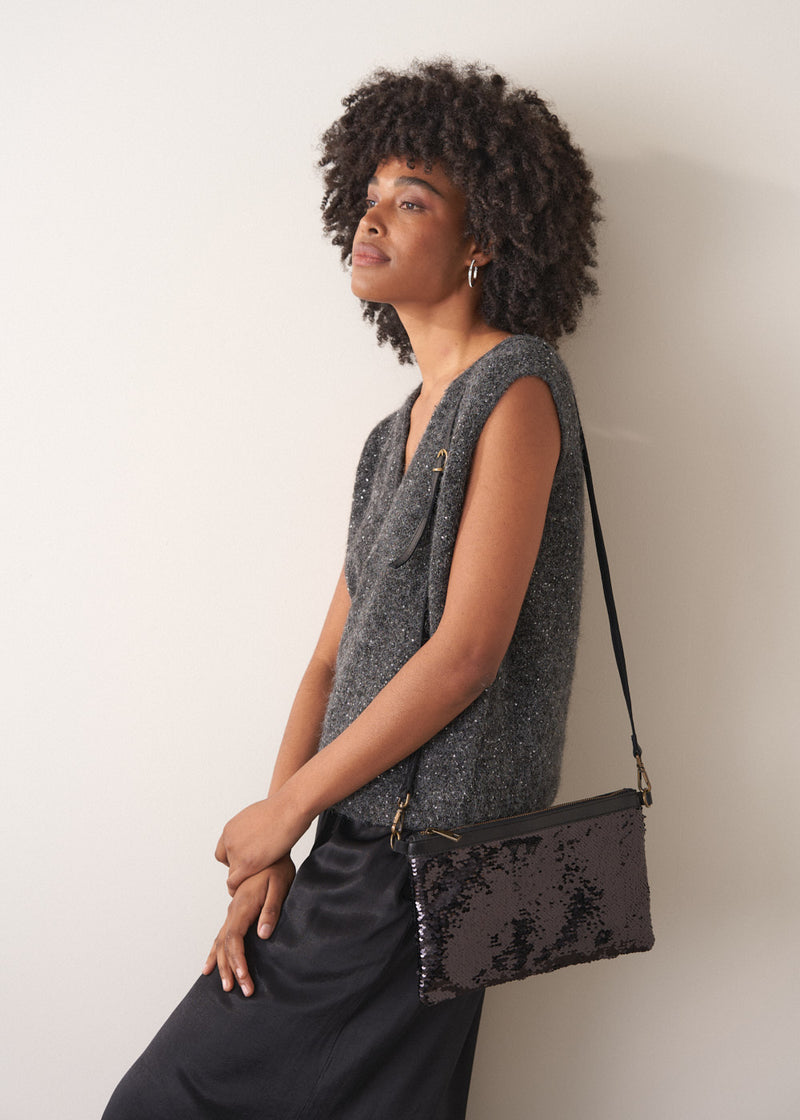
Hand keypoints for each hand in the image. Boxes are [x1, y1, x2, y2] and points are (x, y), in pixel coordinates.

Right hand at [201, 855, 295, 996]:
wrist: (271, 851)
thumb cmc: (277, 867)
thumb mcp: (280, 885)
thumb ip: (271, 910)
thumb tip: (263, 935)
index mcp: (242, 905)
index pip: (234, 939)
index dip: (237, 960)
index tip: (244, 978)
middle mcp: (233, 910)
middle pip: (225, 945)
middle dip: (231, 970)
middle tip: (241, 991)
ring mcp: (232, 911)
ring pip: (220, 942)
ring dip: (222, 964)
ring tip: (225, 985)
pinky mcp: (236, 911)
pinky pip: (221, 935)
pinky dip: (215, 952)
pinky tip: (210, 965)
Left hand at [215, 791, 310, 893]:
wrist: (290, 808)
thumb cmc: (282, 808)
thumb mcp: (258, 816)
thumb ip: (251, 829)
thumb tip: (257, 834)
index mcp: (230, 828)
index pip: (223, 850)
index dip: (234, 857)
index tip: (247, 859)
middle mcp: (229, 840)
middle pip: (227, 862)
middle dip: (238, 866)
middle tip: (256, 867)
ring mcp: (237, 852)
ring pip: (232, 873)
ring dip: (243, 876)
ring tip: (258, 877)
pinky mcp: (247, 864)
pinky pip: (234, 882)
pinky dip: (239, 887)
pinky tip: (248, 889)